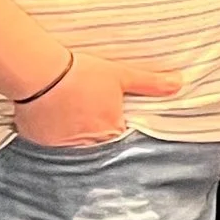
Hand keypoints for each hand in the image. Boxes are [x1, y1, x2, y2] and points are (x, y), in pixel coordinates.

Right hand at [12, 51, 183, 148]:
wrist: (40, 74)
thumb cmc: (83, 73)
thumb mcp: (122, 75)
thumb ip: (151, 83)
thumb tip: (179, 83)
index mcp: (111, 130)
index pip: (121, 137)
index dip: (117, 125)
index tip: (110, 115)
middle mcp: (88, 144)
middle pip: (97, 142)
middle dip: (95, 130)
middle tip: (87, 111)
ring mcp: (62, 146)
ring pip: (73, 144)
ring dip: (74, 133)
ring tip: (69, 112)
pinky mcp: (40, 142)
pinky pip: (50, 142)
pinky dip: (52, 133)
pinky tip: (51, 117)